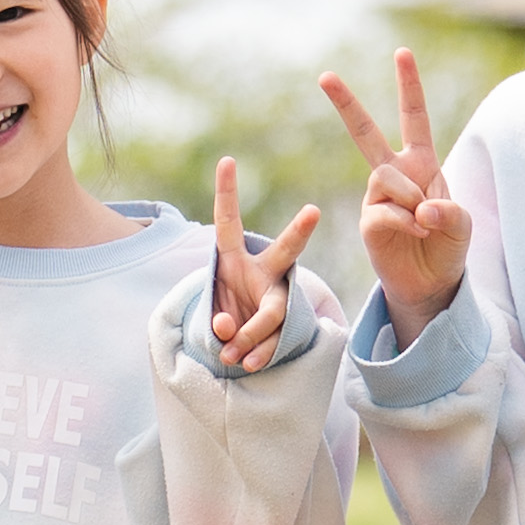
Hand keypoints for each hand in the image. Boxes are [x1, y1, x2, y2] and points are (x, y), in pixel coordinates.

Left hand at [208, 156, 323, 370]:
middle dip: (299, 231)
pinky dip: (260, 353)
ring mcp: (277, 296)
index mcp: (234, 258)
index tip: (227, 160)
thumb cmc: (221, 315)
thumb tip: (229, 332)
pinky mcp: (285, 324)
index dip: (226, 192)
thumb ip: (217, 319)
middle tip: (313, 212)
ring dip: (250, 335)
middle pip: (285, 251)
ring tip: (230, 354)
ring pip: (273, 312)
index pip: (228, 222)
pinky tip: (248, 364)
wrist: (240, 343)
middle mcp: (263, 271)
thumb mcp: (211, 312)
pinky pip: (276, 338)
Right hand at [318, 49, 470, 346]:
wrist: (431, 283)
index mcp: (421, 163)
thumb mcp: (461, 224)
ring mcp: (377, 196)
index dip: (409, 86)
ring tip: (424, 220)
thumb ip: (449, 211)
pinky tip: (415, 232)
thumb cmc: (447, 246)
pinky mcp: (368, 221)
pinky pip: (383, 210)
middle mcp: (395, 174)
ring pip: (385, 176)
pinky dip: (405, 221)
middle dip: (346, 103)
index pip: (413, 117)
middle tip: (325, 75)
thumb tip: (420, 208)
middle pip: (365, 133)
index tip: (401, 52)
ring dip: (410, 196)